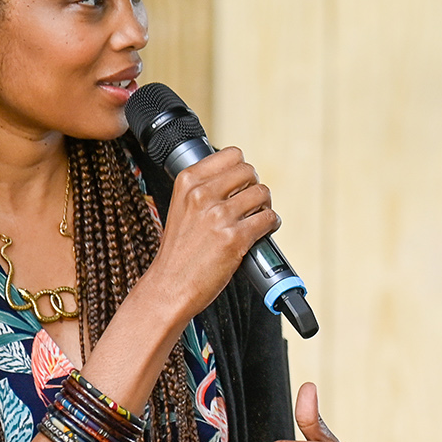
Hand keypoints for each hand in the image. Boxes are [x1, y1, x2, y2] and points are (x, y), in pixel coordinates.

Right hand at [146, 147, 278, 318]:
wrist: (170, 286)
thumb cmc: (179, 252)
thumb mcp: (181, 207)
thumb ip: (204, 189)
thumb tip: (237, 177)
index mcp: (188, 182)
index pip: (232, 155)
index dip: (242, 170)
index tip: (240, 185)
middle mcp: (202, 194)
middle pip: (250, 172)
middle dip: (254, 187)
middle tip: (250, 204)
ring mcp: (218, 216)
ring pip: (262, 194)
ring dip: (264, 207)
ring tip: (255, 219)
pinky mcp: (234, 238)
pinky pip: (268, 219)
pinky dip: (271, 225)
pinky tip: (262, 231)